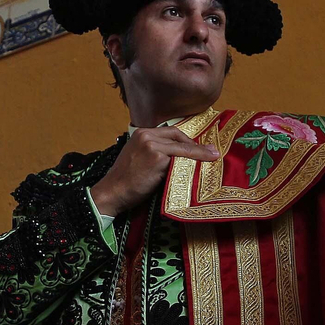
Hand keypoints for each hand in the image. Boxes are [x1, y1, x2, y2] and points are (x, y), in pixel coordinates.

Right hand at [90, 127, 217, 216]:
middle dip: (196, 145)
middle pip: (178, 136)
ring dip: (199, 153)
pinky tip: (200, 166)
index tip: (199, 147)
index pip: (170, 132)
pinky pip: (180, 159)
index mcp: (141, 133)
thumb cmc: (125, 180)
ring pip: (182, 148)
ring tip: (212, 158)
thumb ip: (155, 151)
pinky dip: (192, 162)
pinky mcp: (157, 158)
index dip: (186, 140)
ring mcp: (152, 145)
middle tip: (211, 152)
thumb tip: (180, 156)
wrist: (112, 192)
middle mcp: (146, 135)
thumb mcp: (138, 158)